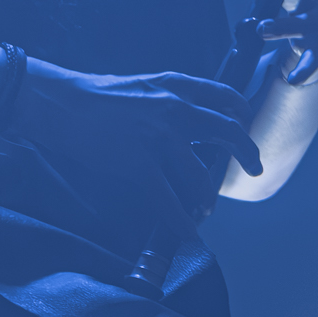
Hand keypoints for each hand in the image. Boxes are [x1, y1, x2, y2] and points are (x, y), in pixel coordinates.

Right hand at [15, 60, 263, 232]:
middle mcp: (175, 109)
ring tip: (207, 207)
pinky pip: (168, 200)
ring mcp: (159, 137)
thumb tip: (192, 116)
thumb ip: (171, 97)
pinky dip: (181, 220)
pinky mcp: (139, 164)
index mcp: (177, 86)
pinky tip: (187, 231)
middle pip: (228, 133)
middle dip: (247, 153)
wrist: (62, 103)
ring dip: (207, 197)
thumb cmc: (97, 95)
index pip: (226, 97)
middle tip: (255, 167)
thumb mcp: (144, 85)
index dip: (242, 114)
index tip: (247, 127)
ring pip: (200, 175)